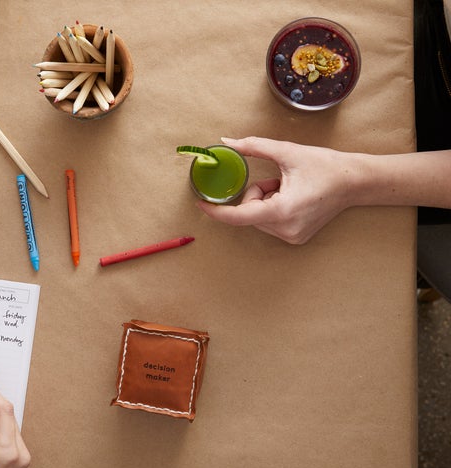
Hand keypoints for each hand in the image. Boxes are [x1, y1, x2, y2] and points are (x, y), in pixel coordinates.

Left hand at [197, 136, 356, 243]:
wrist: (355, 182)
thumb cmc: (325, 166)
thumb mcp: (288, 152)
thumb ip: (254, 146)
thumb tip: (227, 142)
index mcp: (282, 211)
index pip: (238, 216)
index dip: (216, 210)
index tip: (200, 203)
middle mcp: (285, 229)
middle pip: (248, 212)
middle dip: (255, 193)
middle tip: (278, 180)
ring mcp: (291, 237)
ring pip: (257, 217)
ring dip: (264, 201)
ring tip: (289, 188)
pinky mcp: (295, 238)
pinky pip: (269, 222)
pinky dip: (273, 208)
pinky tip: (294, 198)